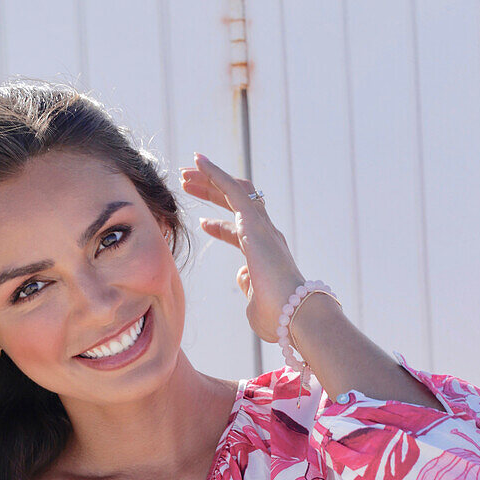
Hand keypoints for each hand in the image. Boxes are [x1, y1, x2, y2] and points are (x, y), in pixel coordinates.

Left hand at [179, 153, 305, 343]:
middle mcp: (265, 235)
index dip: (219, 226)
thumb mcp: (254, 304)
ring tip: (185, 173)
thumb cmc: (277, 318)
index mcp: (263, 253)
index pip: (240, 232)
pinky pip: (233, 189)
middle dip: (211, 192)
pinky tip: (199, 162)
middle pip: (235, 204)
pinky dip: (216, 174)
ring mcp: (262, 227)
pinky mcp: (254, 223)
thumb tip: (241, 276)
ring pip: (234, 191)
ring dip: (210, 180)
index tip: (202, 223)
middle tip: (187, 184)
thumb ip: (247, 288)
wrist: (293, 315)